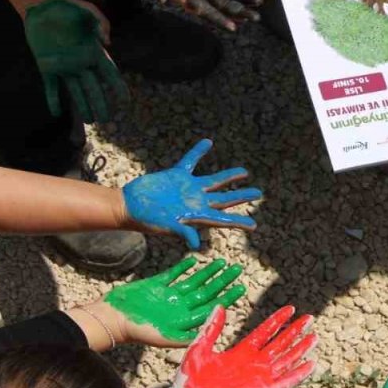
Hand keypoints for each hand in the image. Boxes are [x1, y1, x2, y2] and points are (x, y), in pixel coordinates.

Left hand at [23, 0, 128, 122]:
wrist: (40, 6)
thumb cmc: (66, 6)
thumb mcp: (86, 9)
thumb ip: (99, 21)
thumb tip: (108, 43)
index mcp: (92, 51)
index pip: (109, 73)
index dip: (118, 87)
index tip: (126, 101)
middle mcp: (81, 63)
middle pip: (94, 88)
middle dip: (101, 104)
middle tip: (107, 120)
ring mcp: (64, 67)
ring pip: (76, 91)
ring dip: (83, 106)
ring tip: (90, 121)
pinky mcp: (46, 68)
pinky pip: (51, 88)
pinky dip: (53, 100)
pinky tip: (56, 113)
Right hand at [103, 257, 245, 345]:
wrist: (112, 318)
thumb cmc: (137, 331)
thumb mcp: (165, 337)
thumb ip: (188, 335)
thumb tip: (210, 331)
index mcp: (184, 319)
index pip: (211, 307)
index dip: (226, 298)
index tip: (241, 288)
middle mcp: (179, 307)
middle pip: (206, 292)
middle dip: (222, 281)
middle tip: (238, 269)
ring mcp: (168, 295)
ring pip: (193, 281)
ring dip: (207, 272)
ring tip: (222, 262)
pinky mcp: (156, 284)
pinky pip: (173, 274)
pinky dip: (184, 267)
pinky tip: (195, 260)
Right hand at [122, 139, 262, 248]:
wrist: (129, 205)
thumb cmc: (147, 219)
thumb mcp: (167, 227)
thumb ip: (183, 232)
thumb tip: (196, 245)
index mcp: (197, 215)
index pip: (223, 219)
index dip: (239, 222)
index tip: (254, 225)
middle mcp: (196, 201)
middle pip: (224, 199)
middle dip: (241, 196)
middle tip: (258, 193)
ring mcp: (188, 188)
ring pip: (214, 181)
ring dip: (229, 176)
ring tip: (244, 171)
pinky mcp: (176, 176)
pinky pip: (190, 161)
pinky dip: (198, 152)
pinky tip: (208, 142)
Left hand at [155, 305, 317, 387]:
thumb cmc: (190, 377)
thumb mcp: (200, 345)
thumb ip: (212, 327)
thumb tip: (219, 306)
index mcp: (241, 351)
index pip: (266, 332)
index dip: (278, 320)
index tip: (290, 308)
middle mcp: (254, 363)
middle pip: (280, 344)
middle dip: (295, 331)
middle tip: (309, 318)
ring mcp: (260, 378)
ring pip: (286, 360)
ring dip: (300, 349)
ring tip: (314, 337)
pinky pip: (285, 382)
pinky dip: (298, 374)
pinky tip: (311, 364)